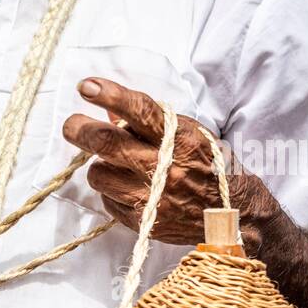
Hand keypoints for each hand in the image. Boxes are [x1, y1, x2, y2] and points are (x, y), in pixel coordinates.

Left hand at [62, 77, 275, 249]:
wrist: (236, 214)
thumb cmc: (210, 166)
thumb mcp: (189, 133)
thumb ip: (150, 121)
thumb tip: (109, 108)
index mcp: (179, 138)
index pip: (139, 110)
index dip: (110, 95)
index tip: (86, 86)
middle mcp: (164, 167)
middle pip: (106, 143)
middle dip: (79, 129)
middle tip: (71, 124)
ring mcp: (153, 198)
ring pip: (99, 174)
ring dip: (100, 165)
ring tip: (116, 164)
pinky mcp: (144, 222)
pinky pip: (108, 200)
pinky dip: (112, 191)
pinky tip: (130, 188)